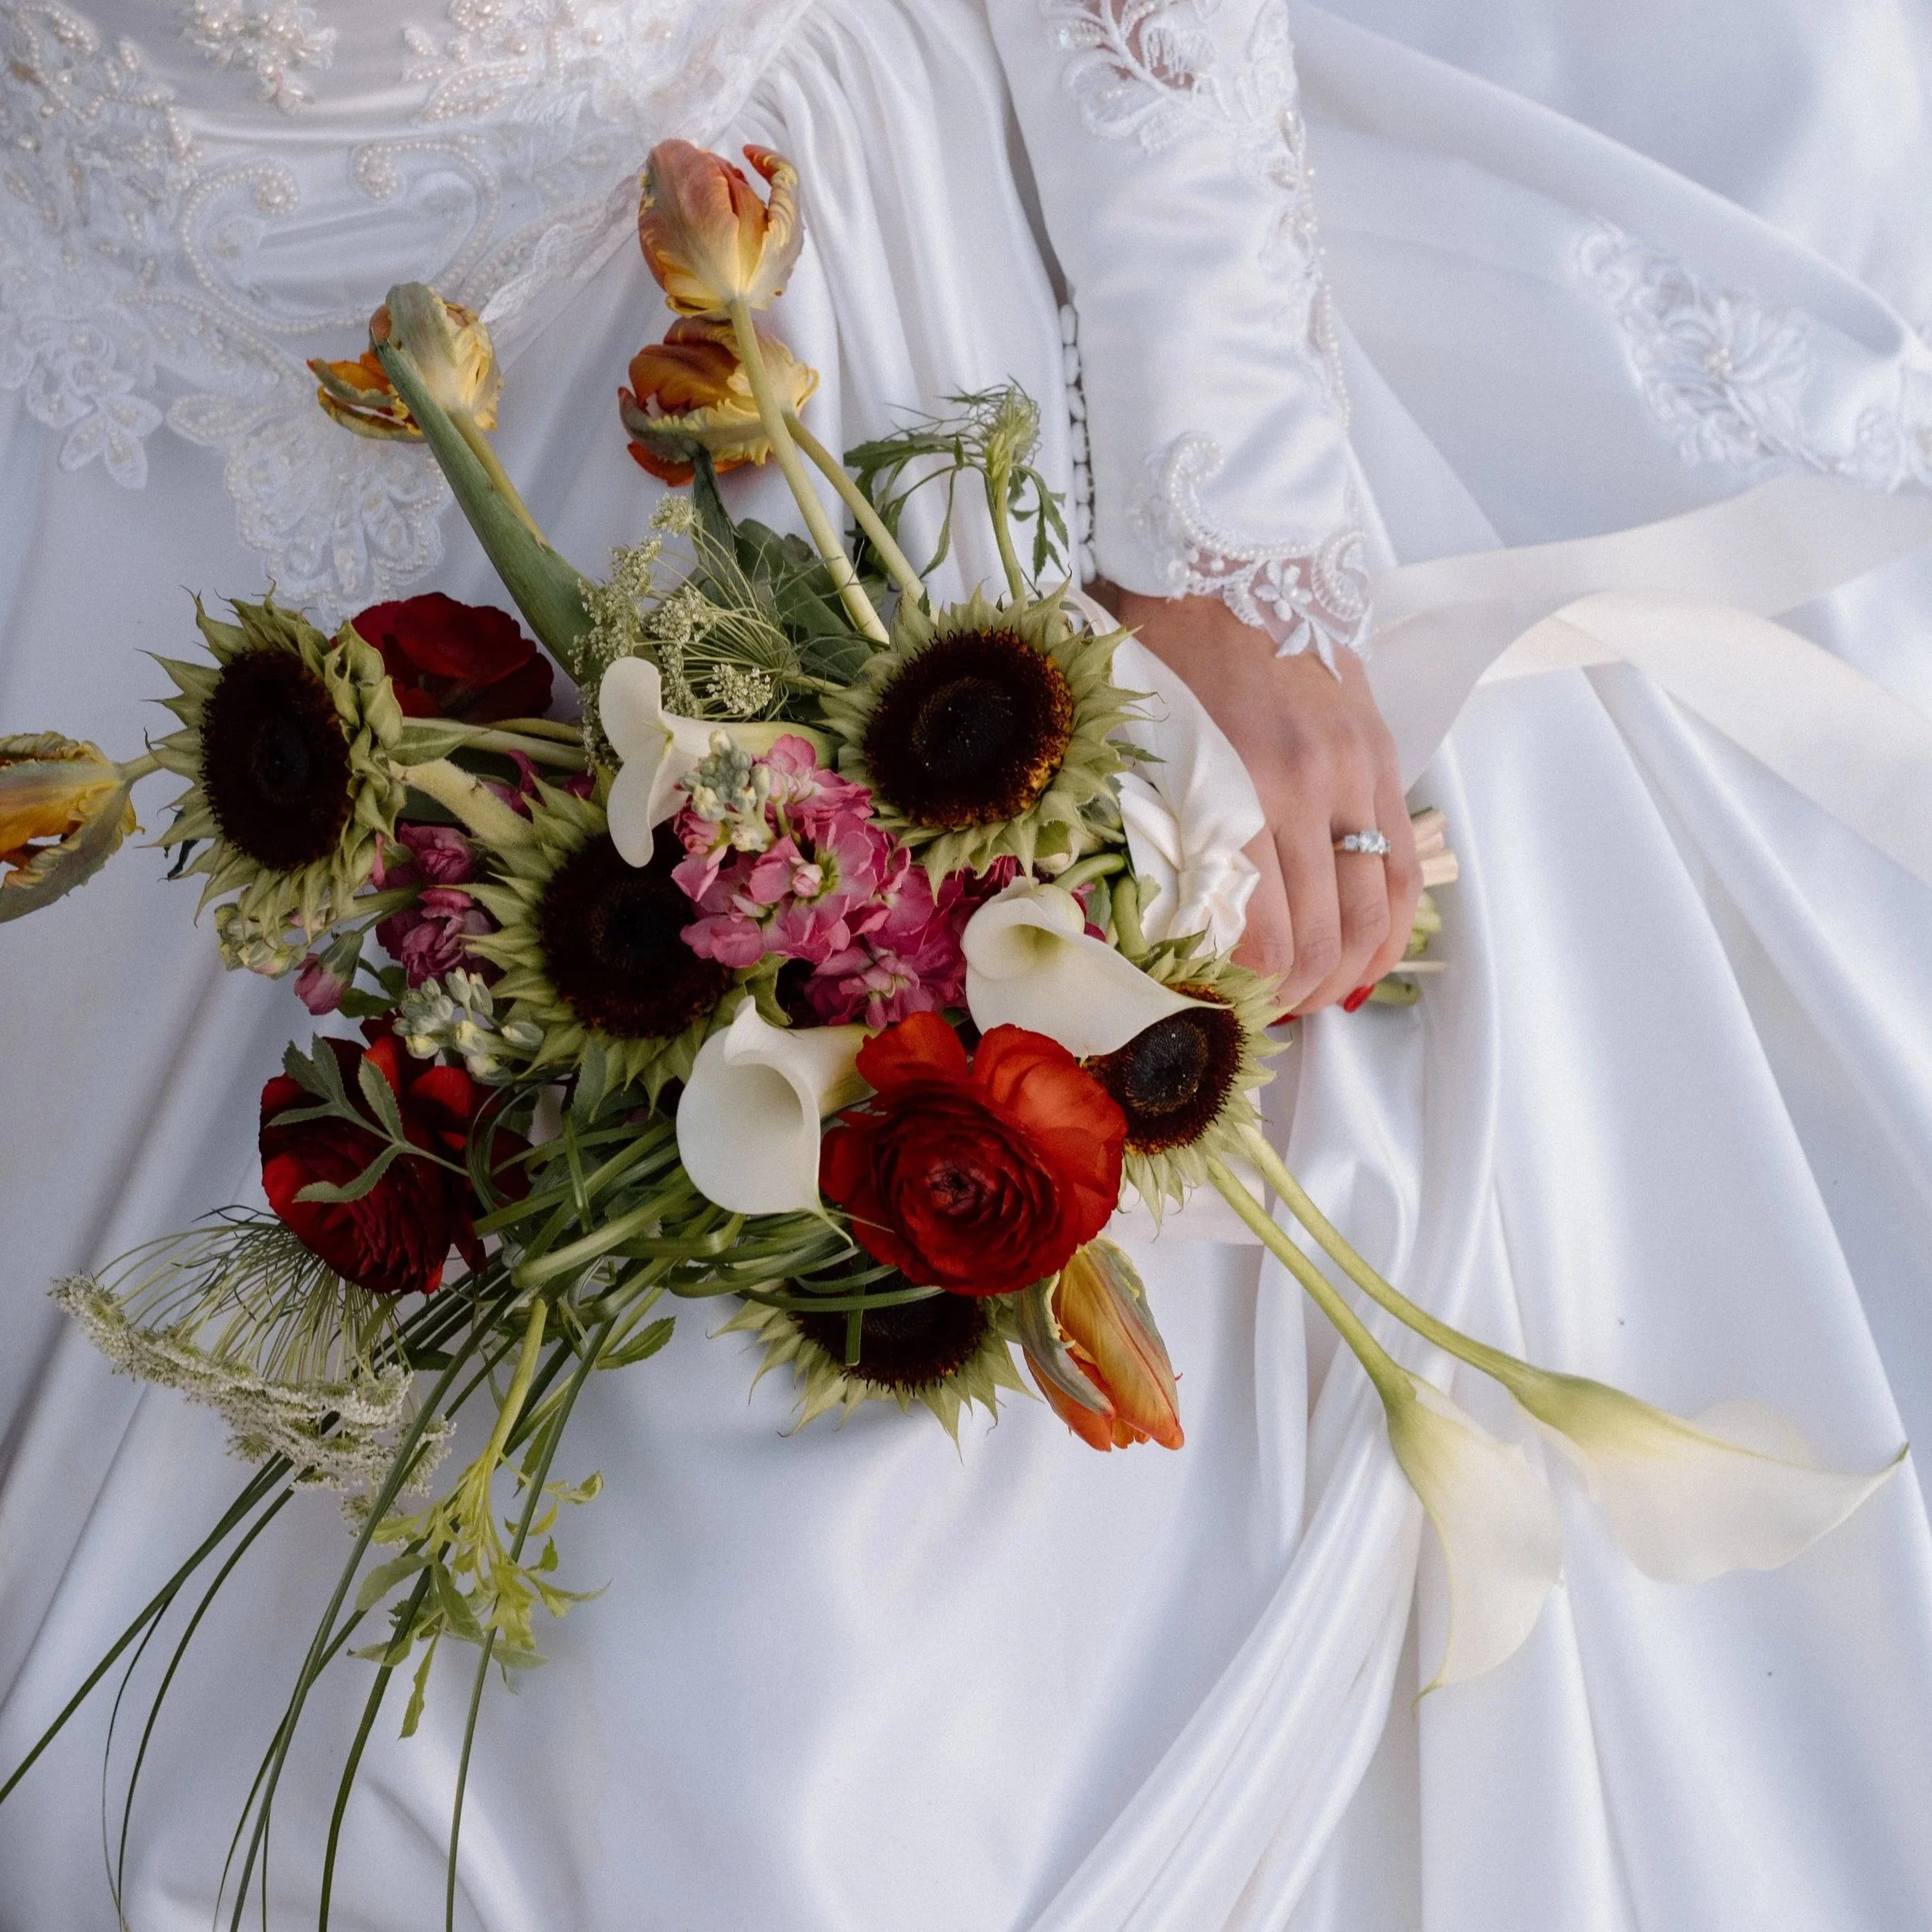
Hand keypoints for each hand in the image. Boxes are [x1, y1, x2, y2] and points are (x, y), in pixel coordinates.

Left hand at [1114, 589, 1421, 1012]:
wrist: (1223, 555)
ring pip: (1374, 915)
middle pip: (1321, 940)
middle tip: (1261, 1012)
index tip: (1221, 1007)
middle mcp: (1302, 790)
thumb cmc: (1156, 652)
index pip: (1262, 938)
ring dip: (1346, 975)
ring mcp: (1352, 773)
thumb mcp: (1131, 748)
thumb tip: (1176, 938)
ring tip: (1313, 996)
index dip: (1246, 993)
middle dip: (1292, 997)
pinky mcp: (1380, 756)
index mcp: (1230, 792)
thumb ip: (1158, 839)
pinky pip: (1403, 865)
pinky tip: (1364, 959)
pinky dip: (1388, 928)